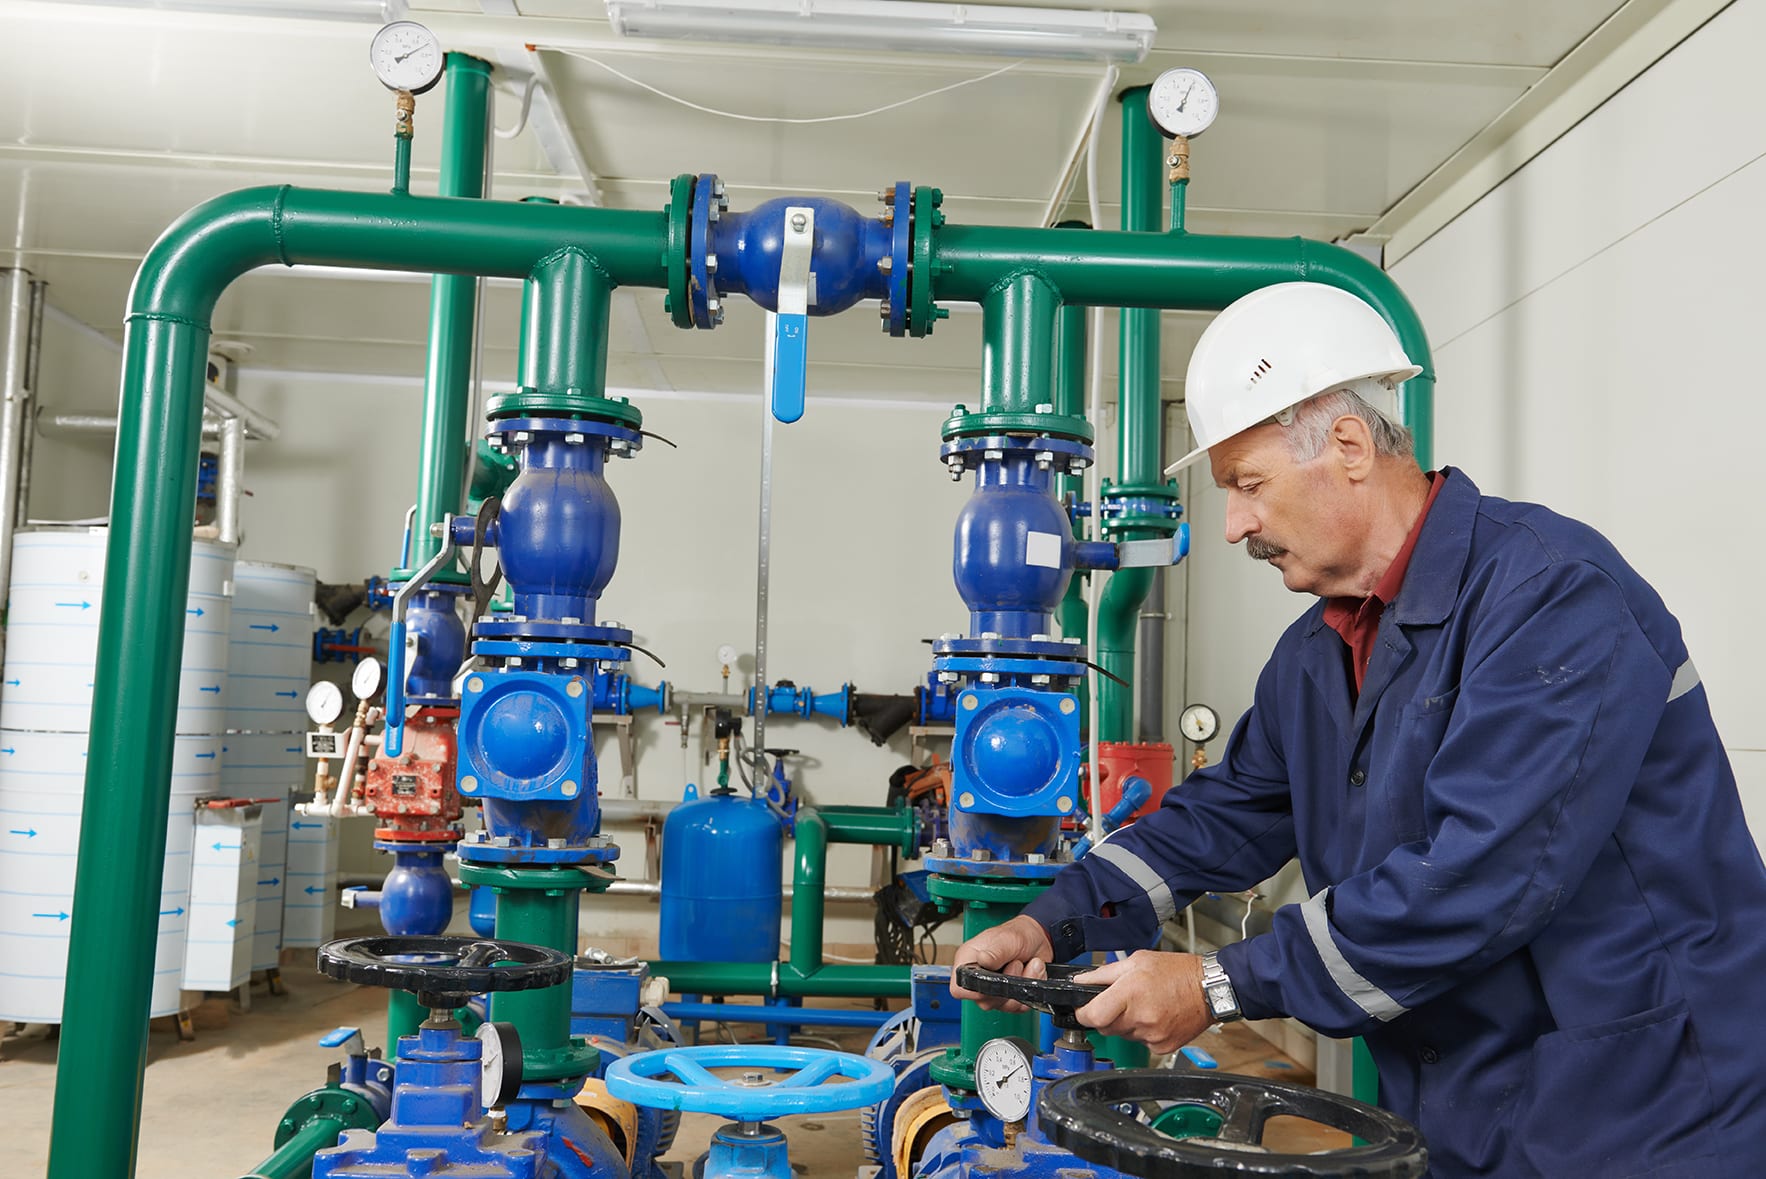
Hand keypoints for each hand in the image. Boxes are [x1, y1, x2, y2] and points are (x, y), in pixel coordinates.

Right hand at [950, 915, 1055, 1011]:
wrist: (1037, 939)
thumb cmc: (1017, 934)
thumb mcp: (1005, 939)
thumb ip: (995, 952)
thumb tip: (983, 960)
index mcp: (968, 961)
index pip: (959, 988)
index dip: (974, 991)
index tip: (993, 979)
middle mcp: (979, 979)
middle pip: (984, 1001)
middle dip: (1007, 985)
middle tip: (1017, 963)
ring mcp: (994, 990)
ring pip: (1004, 1006)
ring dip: (1022, 987)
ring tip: (1028, 965)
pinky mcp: (1010, 996)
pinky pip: (1019, 1006)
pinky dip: (1029, 992)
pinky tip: (1032, 973)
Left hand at [1072, 950, 1210, 1055]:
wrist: (1209, 989)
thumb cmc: (1177, 972)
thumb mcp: (1137, 960)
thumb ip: (1104, 973)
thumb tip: (1080, 981)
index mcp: (1131, 992)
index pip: (1092, 1016)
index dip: (1083, 1013)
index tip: (1084, 1009)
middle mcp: (1140, 1017)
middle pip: (1105, 1028)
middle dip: (1106, 1016)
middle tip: (1122, 1001)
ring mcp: (1152, 1035)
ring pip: (1122, 1035)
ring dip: (1125, 1023)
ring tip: (1143, 1005)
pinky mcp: (1161, 1046)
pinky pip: (1140, 1043)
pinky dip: (1141, 1032)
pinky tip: (1154, 1017)